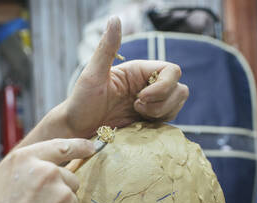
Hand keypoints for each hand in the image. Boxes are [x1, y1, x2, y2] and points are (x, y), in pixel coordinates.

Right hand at [0, 138, 94, 202]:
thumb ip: (25, 173)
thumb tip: (48, 171)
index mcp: (24, 160)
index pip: (61, 146)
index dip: (79, 146)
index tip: (91, 147)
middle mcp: (45, 172)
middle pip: (70, 178)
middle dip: (61, 193)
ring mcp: (61, 195)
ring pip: (72, 201)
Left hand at [63, 16, 188, 137]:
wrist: (77, 130)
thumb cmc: (81, 103)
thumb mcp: (92, 75)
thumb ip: (106, 48)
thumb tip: (115, 18)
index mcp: (138, 71)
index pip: (172, 71)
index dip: (163, 86)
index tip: (140, 98)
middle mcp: (147, 84)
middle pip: (180, 89)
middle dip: (163, 103)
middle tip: (136, 108)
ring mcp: (150, 102)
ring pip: (177, 103)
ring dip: (162, 113)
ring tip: (137, 116)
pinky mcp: (149, 119)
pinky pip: (170, 119)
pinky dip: (160, 122)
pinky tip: (139, 123)